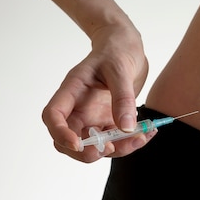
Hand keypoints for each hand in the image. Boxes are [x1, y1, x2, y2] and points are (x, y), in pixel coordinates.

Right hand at [41, 22, 149, 161]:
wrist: (126, 48)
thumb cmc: (117, 51)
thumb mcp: (120, 70)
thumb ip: (123, 98)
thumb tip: (126, 128)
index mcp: (71, 90)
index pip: (53, 116)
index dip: (60, 133)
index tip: (77, 143)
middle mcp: (78, 108)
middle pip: (69, 140)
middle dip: (87, 152)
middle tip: (112, 148)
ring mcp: (92, 117)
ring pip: (94, 146)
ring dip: (116, 150)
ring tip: (141, 138)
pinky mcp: (107, 122)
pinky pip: (114, 141)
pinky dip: (129, 143)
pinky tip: (146, 133)